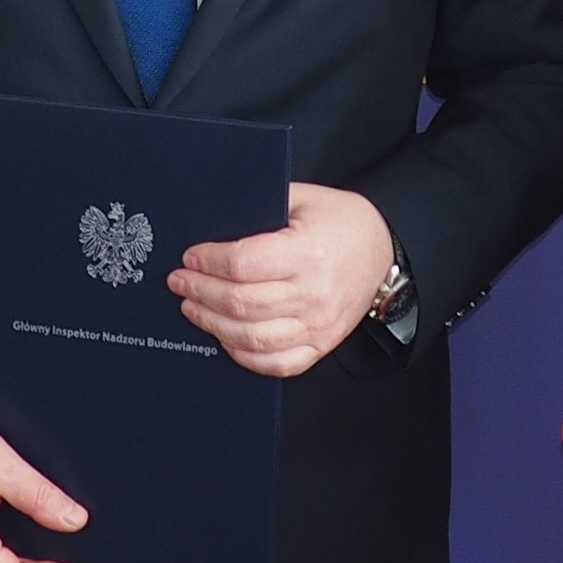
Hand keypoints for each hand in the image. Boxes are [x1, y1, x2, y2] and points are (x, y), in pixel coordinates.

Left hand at [169, 182, 395, 376]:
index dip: (208, 262)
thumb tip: (210, 225)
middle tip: (179, 282)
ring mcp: (318, 325)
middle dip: (199, 292)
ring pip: (251, 337)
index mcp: (308, 251)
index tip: (190, 257)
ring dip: (212, 324)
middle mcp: (314, 293)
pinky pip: (276, 363)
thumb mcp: (302, 199)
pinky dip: (244, 356)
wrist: (383, 249)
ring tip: (192, 308)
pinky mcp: (321, 344)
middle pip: (239, 303)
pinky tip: (224, 338)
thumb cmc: (340, 221)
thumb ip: (260, 209)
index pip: (242, 264)